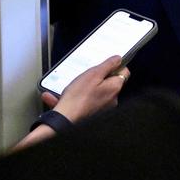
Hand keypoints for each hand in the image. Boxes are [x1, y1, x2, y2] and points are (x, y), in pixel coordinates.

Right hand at [12, 55, 126, 150]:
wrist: (65, 120)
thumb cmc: (78, 98)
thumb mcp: (92, 74)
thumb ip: (107, 65)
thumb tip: (118, 59)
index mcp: (114, 87)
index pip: (123, 72)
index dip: (114, 65)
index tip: (104, 63)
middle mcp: (111, 98)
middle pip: (107, 82)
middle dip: (96, 77)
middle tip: (84, 75)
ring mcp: (102, 107)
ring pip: (93, 92)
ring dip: (79, 88)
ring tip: (68, 86)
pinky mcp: (91, 113)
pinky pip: (82, 102)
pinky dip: (71, 98)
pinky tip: (56, 96)